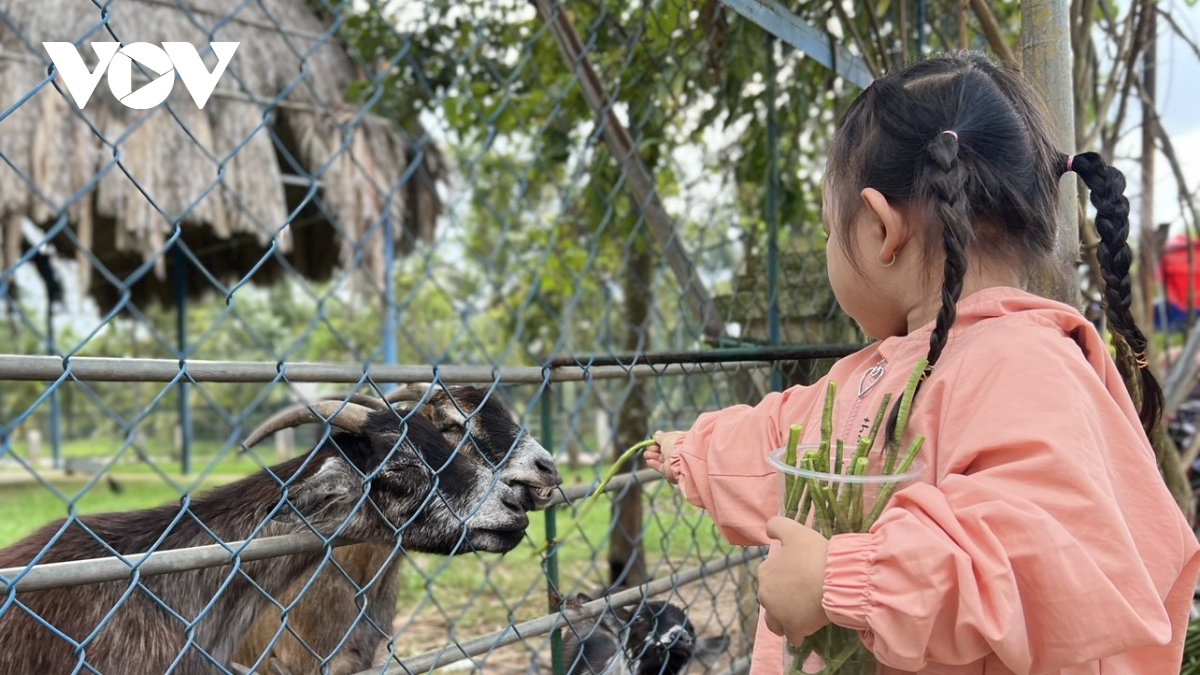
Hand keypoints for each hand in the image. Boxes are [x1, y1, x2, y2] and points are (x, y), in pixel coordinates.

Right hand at [644, 430, 684, 483]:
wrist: (680, 460)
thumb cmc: (674, 445)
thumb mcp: (666, 438)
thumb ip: (660, 437)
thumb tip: (657, 434)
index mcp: (680, 442)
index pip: (669, 442)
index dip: (660, 440)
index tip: (653, 439)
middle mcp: (678, 453)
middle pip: (664, 451)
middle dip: (654, 449)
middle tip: (648, 448)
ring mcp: (674, 463)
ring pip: (661, 459)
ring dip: (653, 456)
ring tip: (646, 454)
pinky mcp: (670, 472)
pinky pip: (661, 467)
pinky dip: (654, 464)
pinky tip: (648, 461)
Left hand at [758, 516, 831, 644]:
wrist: (837, 580)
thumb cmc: (815, 554)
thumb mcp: (796, 532)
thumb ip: (777, 526)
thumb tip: (768, 530)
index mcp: (765, 572)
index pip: (769, 575)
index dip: (784, 575)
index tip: (800, 574)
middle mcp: (765, 595)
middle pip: (771, 599)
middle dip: (783, 598)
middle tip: (805, 593)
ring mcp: (779, 615)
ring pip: (776, 621)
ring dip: (785, 619)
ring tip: (802, 614)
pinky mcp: (794, 630)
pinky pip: (793, 637)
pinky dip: (799, 634)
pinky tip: (810, 627)